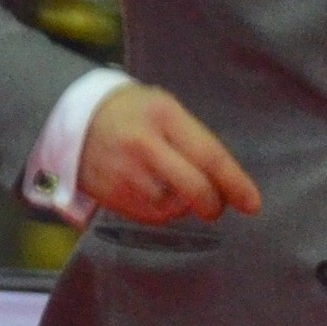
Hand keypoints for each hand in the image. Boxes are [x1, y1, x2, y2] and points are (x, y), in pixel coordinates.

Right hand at [79, 82, 260, 224]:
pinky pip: (151, 216)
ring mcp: (125, 173)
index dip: (234, 184)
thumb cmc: (133, 113)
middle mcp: (144, 145)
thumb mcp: (165, 109)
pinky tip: (154, 192)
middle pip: (194, 189)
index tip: (252, 204)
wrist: (75, 119)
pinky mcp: (111, 195)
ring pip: (174, 208)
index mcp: (164, 116)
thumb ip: (194, 140)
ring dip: (184, 207)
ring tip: (172, 186)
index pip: (209, 156)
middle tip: (216, 206)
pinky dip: (162, 212)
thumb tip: (227, 182)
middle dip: (213, 204)